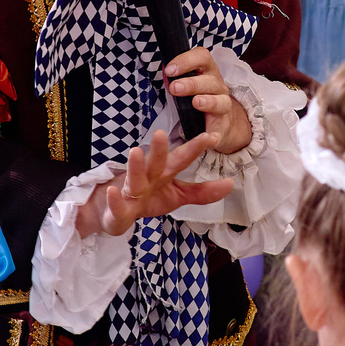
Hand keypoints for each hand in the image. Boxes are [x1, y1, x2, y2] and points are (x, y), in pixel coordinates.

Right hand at [76, 129, 236, 237]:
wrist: (114, 212)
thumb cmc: (148, 199)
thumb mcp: (178, 196)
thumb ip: (203, 192)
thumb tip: (231, 184)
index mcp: (164, 174)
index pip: (181, 158)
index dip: (196, 148)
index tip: (212, 136)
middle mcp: (148, 178)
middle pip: (156, 163)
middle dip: (160, 149)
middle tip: (162, 132)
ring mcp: (131, 192)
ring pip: (134, 178)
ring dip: (135, 166)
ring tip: (135, 151)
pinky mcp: (118, 209)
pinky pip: (117, 204)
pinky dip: (114, 199)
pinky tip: (113, 192)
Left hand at [166, 47, 252, 155]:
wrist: (220, 119)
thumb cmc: (201, 94)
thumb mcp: (190, 81)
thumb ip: (176, 77)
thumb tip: (165, 72)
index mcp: (207, 71)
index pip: (202, 57)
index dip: (186, 61)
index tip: (169, 69)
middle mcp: (218, 86)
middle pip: (210, 81)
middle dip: (191, 83)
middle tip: (175, 88)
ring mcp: (223, 106)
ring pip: (220, 102)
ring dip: (208, 102)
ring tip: (196, 103)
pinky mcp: (222, 127)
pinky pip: (220, 131)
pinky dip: (214, 135)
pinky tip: (209, 138)